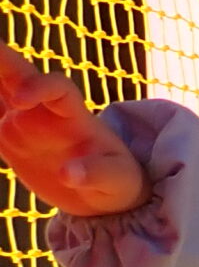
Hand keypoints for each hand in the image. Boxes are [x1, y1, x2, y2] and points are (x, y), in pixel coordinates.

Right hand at [0, 45, 144, 216]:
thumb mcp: (116, 180)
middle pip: (15, 73)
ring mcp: (21, 120)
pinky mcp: (6, 137)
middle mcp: (44, 110)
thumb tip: (68, 174)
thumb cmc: (118, 181)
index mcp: (74, 114)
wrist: (102, 193)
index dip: (39, 87)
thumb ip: (96, 174)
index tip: (21, 102)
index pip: (56, 87)